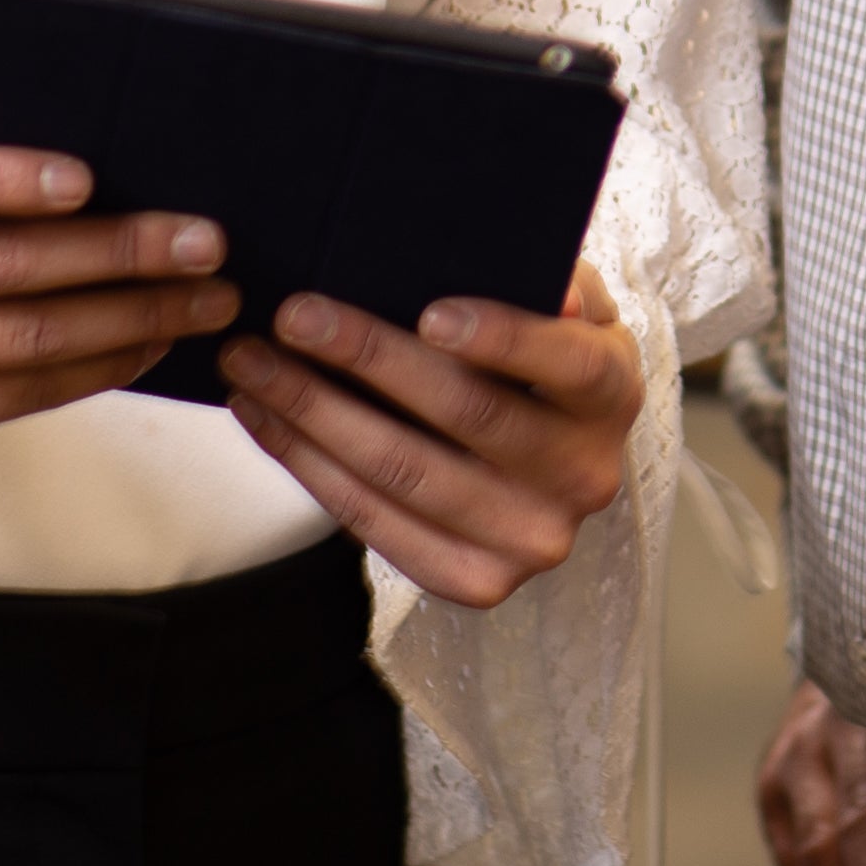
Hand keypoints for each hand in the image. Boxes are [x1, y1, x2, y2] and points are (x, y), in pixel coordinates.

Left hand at [215, 266, 634, 607]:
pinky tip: (266, 418)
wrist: (552, 460)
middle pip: (467, 415)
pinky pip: (375, 524)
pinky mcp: (476, 583)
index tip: (428, 312)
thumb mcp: (567, 311)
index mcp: (613, 395)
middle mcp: (583, 477)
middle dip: (367, 359)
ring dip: (314, 413)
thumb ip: (552, 282)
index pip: (566, 363)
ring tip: (252, 363)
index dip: (502, 338)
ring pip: (405, 473)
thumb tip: (551, 288)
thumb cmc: (543, 358)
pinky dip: (310, 466)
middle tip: (293, 315)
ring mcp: (531, 541)